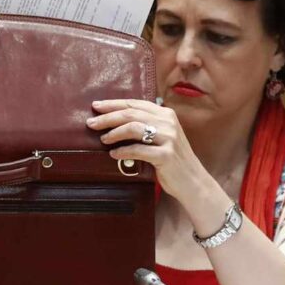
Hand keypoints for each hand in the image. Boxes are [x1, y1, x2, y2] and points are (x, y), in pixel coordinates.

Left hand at [87, 99, 205, 200]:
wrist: (193, 181)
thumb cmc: (173, 159)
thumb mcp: (163, 136)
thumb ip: (147, 125)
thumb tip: (115, 120)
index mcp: (166, 114)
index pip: (135, 104)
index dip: (114, 104)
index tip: (96, 106)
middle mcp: (168, 123)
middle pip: (131, 114)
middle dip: (108, 117)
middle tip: (91, 123)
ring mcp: (168, 138)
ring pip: (133, 128)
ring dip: (114, 133)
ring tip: (103, 139)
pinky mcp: (166, 155)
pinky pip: (138, 150)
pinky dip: (123, 151)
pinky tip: (113, 154)